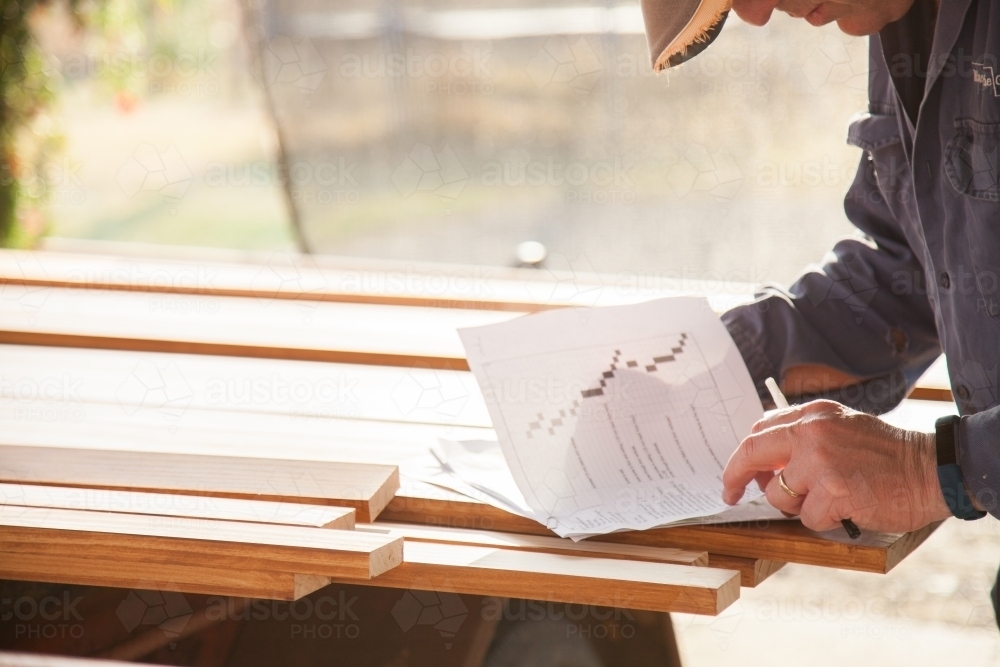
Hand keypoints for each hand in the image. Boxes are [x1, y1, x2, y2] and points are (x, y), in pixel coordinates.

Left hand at [722, 400, 950, 532]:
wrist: (932, 469)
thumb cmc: (887, 457)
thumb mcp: (842, 430)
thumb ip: (804, 440)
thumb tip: (764, 466)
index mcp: (813, 414)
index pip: (759, 431)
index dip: (742, 457)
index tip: (735, 475)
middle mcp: (812, 431)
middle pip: (752, 454)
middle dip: (735, 477)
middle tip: (731, 494)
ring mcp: (821, 459)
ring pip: (779, 494)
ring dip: (798, 506)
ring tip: (831, 499)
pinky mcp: (833, 489)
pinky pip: (807, 516)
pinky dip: (824, 520)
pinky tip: (848, 508)